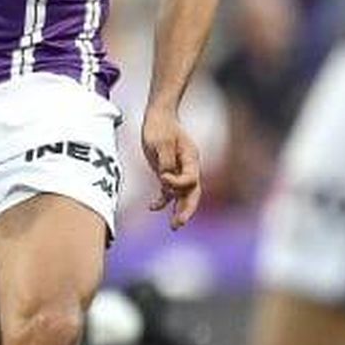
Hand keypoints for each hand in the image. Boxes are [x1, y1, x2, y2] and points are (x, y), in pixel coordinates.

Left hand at [142, 108, 202, 229]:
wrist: (158, 117)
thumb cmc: (159, 127)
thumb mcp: (160, 142)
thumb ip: (165, 161)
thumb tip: (165, 178)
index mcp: (191, 158)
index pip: (190, 178)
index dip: (177, 183)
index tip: (162, 178)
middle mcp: (188, 167)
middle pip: (193, 192)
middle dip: (187, 209)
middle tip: (179, 223)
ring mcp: (179, 170)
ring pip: (182, 195)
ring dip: (178, 210)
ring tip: (174, 226)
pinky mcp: (167, 172)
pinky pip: (169, 191)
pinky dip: (162, 200)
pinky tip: (151, 207)